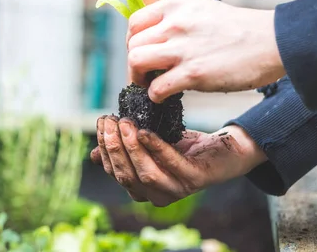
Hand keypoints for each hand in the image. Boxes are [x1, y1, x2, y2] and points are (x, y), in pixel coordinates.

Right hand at [90, 115, 266, 205]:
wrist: (224, 149)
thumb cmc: (185, 147)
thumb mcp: (151, 145)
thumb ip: (126, 149)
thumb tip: (92, 154)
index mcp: (142, 189)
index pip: (114, 172)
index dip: (105, 148)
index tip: (102, 123)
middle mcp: (156, 195)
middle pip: (126, 175)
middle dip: (115, 147)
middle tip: (111, 120)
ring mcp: (176, 190)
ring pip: (145, 174)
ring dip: (131, 148)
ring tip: (126, 123)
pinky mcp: (194, 180)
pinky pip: (171, 165)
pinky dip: (156, 148)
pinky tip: (146, 131)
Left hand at [125, 0, 285, 102]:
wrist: (273, 42)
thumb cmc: (240, 30)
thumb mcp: (203, 10)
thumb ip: (177, 20)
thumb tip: (153, 41)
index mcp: (177, 3)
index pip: (135, 23)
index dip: (133, 42)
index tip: (143, 54)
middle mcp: (176, 22)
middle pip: (133, 44)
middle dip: (135, 64)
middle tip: (146, 75)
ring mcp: (184, 47)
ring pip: (136, 61)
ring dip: (138, 78)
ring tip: (151, 85)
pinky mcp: (194, 72)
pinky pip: (156, 87)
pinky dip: (155, 95)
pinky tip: (165, 96)